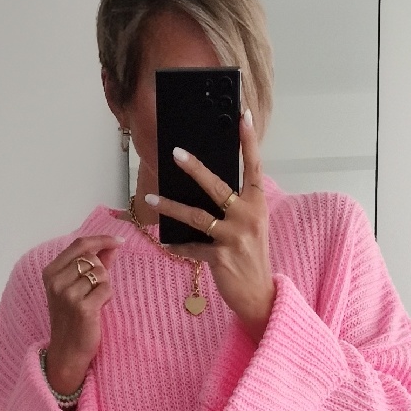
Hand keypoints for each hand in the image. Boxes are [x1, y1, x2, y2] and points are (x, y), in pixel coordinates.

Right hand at [40, 233, 125, 393]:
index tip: (118, 241)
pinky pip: (106, 289)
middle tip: (95, 291)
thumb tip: (112, 245)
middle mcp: (56, 281)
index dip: (100, 240)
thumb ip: (94, 264)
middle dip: (101, 271)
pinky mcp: (82, 308)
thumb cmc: (73, 319)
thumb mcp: (76, 288)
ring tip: (94, 301)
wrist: (67, 352)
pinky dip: (107, 297)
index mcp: (51, 272)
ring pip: (100, 273)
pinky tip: (98, 308)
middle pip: (91, 259)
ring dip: (104, 286)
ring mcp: (68, 295)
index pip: (79, 245)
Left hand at [143, 111, 275, 342]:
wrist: (259, 294)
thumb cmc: (251, 256)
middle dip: (195, 169)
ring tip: (152, 197)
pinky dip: (178, 245)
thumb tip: (207, 185)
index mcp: (258, 204)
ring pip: (197, 215)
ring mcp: (234, 237)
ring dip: (171, 206)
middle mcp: (248, 217)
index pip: (254, 167)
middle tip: (175, 152)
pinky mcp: (220, 257)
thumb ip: (236, 205)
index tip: (242, 116)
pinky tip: (167, 242)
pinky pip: (192, 246)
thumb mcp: (251, 226)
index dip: (249, 141)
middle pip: (217, 187)